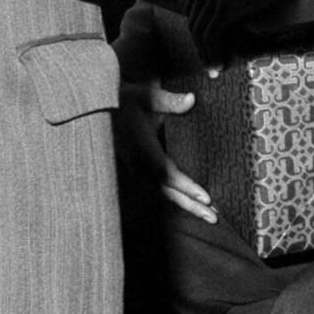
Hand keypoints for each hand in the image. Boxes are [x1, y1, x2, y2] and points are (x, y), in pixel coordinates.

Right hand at [112, 82, 218, 226]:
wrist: (99, 110)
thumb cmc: (125, 100)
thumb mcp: (146, 96)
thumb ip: (169, 100)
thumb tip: (192, 99)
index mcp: (142, 148)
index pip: (166, 173)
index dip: (186, 186)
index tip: (206, 197)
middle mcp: (139, 164)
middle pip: (167, 190)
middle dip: (191, 205)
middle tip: (214, 218)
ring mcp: (139, 169)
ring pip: (164, 192)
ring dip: (187, 204)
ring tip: (210, 215)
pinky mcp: (140, 169)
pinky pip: (160, 187)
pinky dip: (178, 196)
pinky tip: (193, 202)